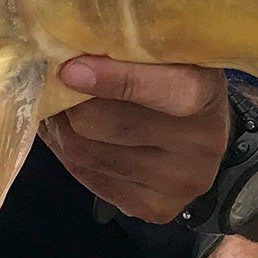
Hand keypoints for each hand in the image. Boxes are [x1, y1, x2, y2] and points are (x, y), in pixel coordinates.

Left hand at [39, 57, 229, 223]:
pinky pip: (87, 178)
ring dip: (61, 128)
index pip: (169, 90)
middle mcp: (199, 145)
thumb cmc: (174, 82)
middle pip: (106, 124)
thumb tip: (70, 48)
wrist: (202, 139)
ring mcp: (178, 183)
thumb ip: (130, 49)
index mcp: (206, 94)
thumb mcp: (167, 55)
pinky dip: (67, 153)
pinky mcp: (154, 208)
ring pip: (87, 153)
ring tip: (56, 108)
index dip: (117, 80)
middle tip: (51, 83)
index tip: (71, 69)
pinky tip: (69, 134)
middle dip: (69, 101)